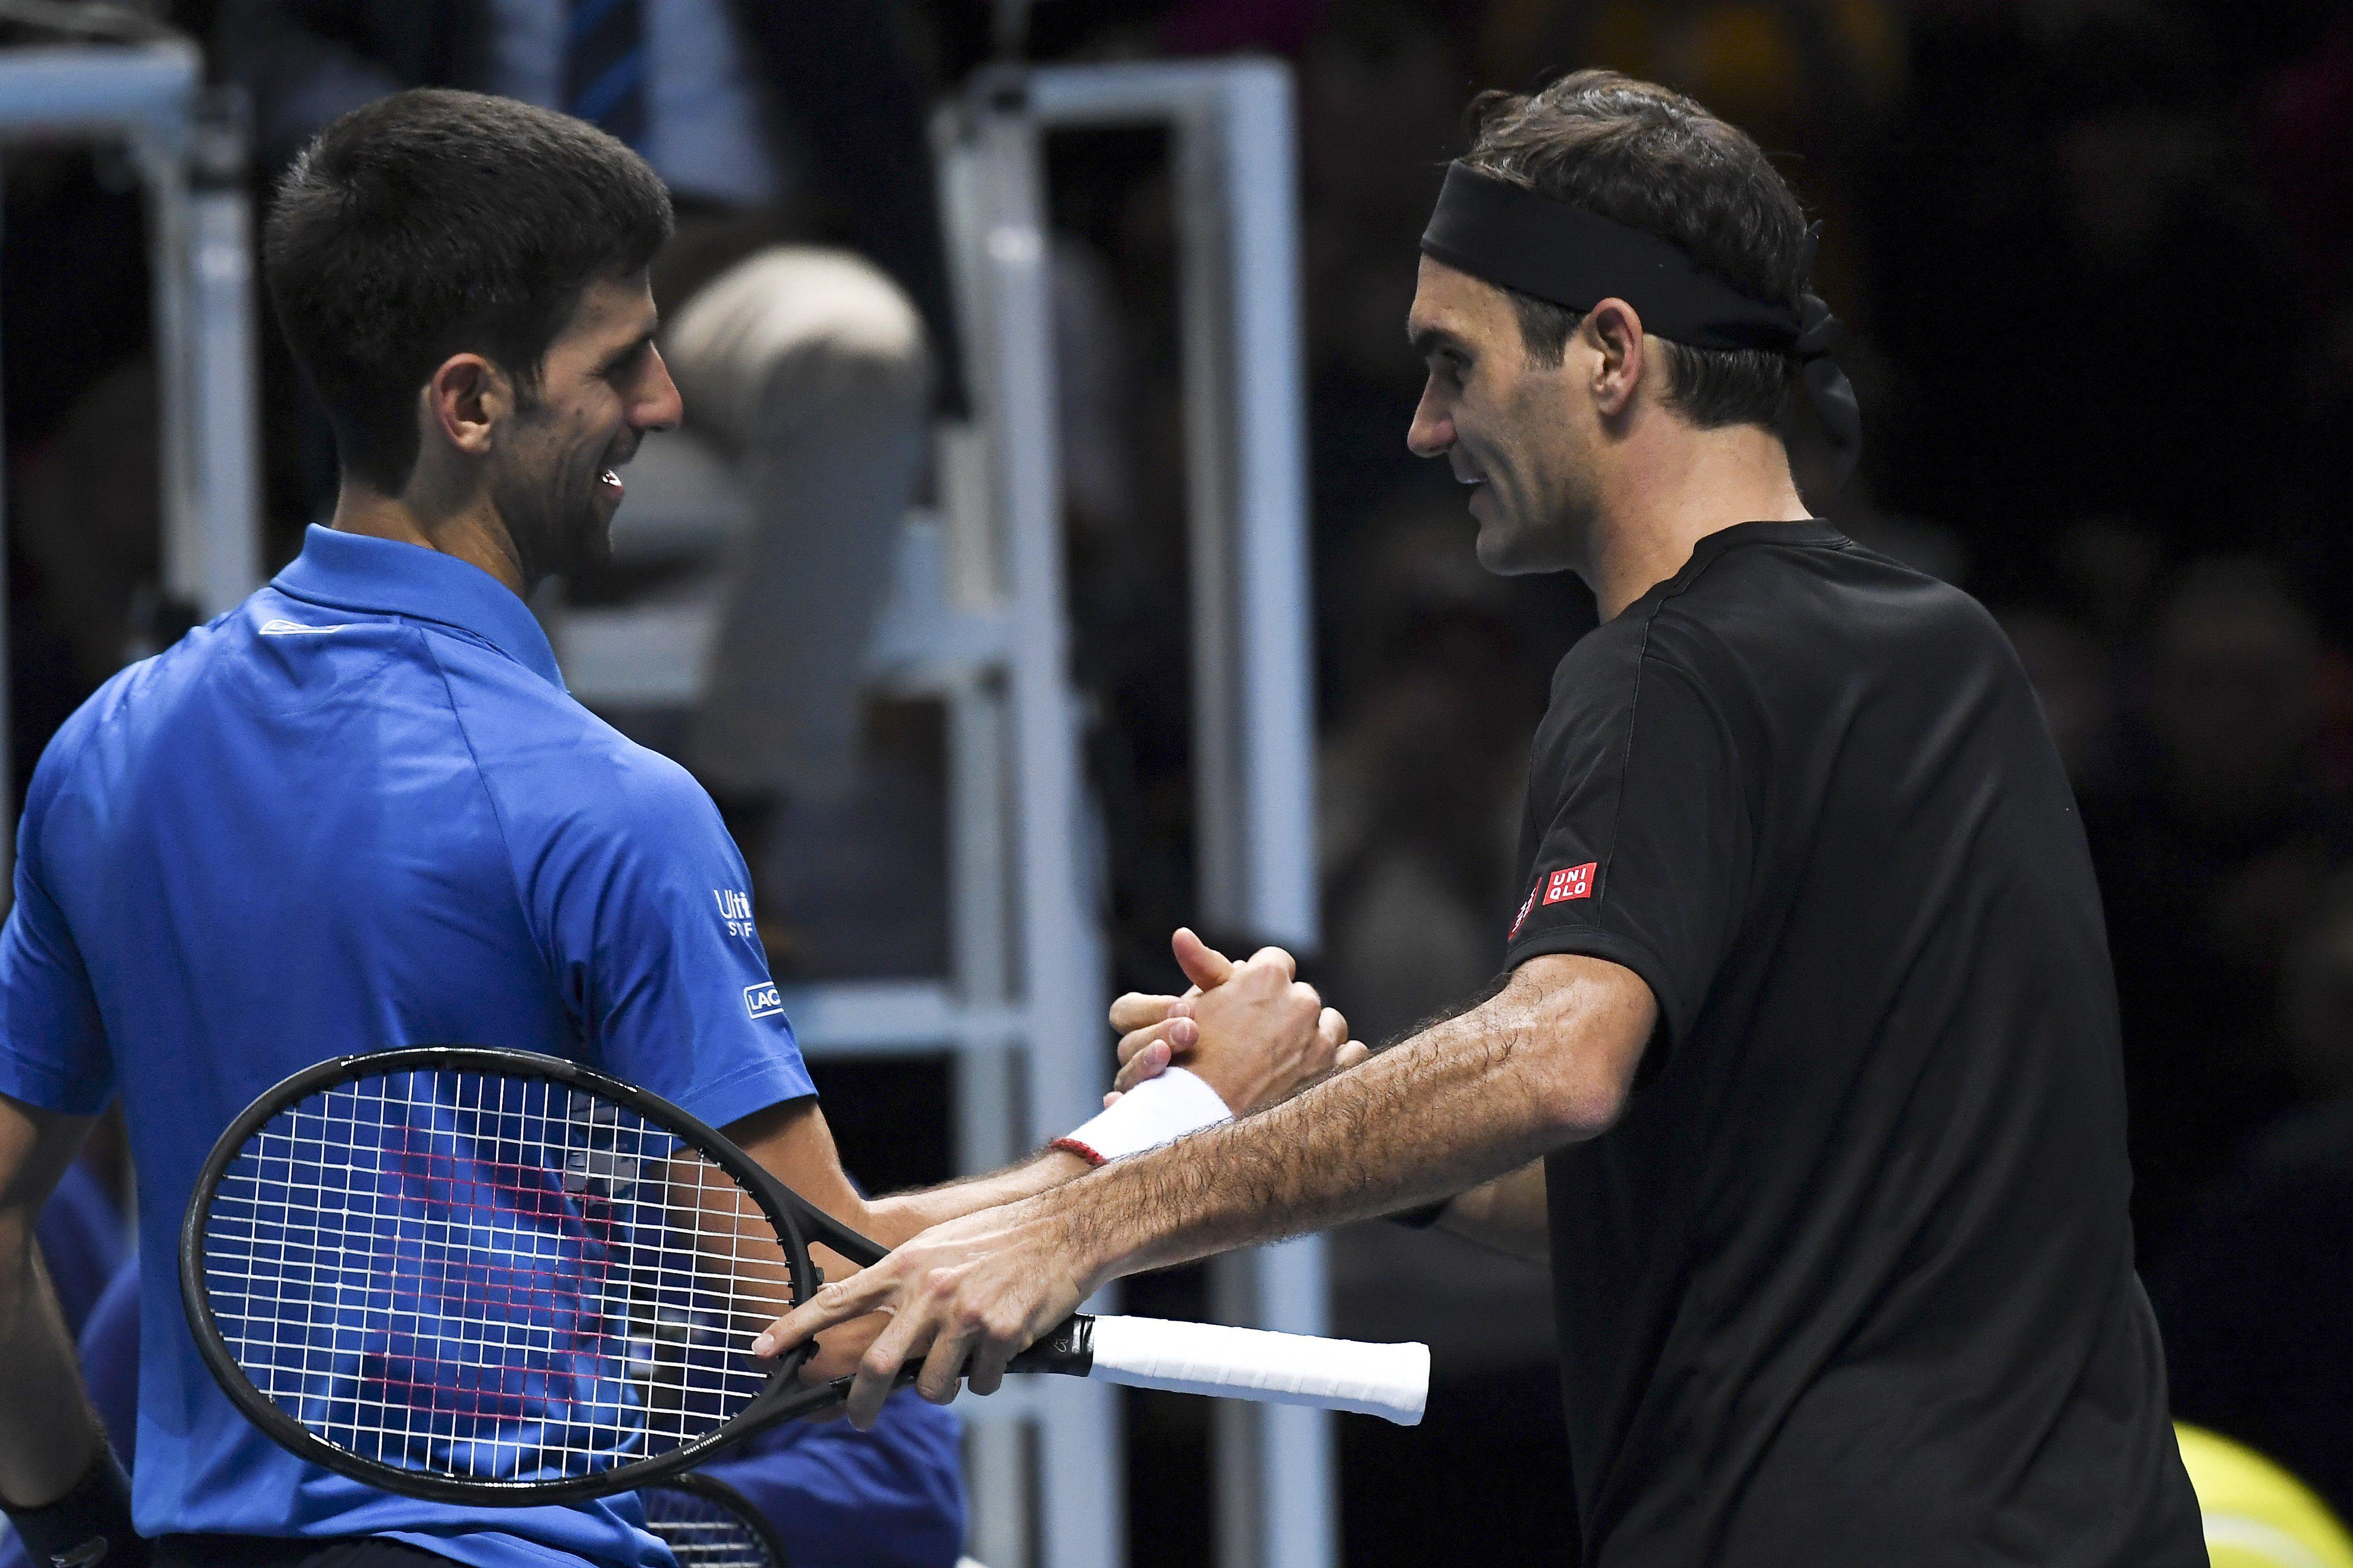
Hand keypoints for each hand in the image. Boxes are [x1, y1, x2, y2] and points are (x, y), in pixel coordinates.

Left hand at [753, 1194, 1096, 1428]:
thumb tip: (855, 1307)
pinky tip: (1000, 1351)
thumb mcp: (938, 1246)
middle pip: (876, 1366)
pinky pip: (980, 1383)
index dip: (793, 1328)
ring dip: (942, 1388)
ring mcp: (967, 1314)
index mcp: (907, 1265)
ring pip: (932, 1386)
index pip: (837, 1300)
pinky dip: (986, 1379)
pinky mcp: (1003, 1335)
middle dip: (861, 1404)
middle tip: (859, 1418)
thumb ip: (899, 1279)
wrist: (1065, 1230)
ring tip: (963, 1364)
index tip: (759, 1351)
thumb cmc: (1001, 1238)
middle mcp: (930, 1290)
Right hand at [1106, 930, 1365, 1108]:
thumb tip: (1181, 933)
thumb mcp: (1195, 1006)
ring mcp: (1322, 1038)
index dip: (1262, 984)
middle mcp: (1302, 1001)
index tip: (1250, 1003)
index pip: (1277, 961)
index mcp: (1268, 976)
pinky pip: (1352, 1054)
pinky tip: (1315, 1074)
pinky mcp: (1336, 1071)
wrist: (1203, 1117)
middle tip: (1262, 1040)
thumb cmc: (1192, 1059)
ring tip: (1286, 1061)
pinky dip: (1338, 1062)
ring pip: (1331, 1025)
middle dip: (1287, 1013)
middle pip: (1303, 996)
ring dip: (1315, 1037)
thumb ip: (1203, 968)